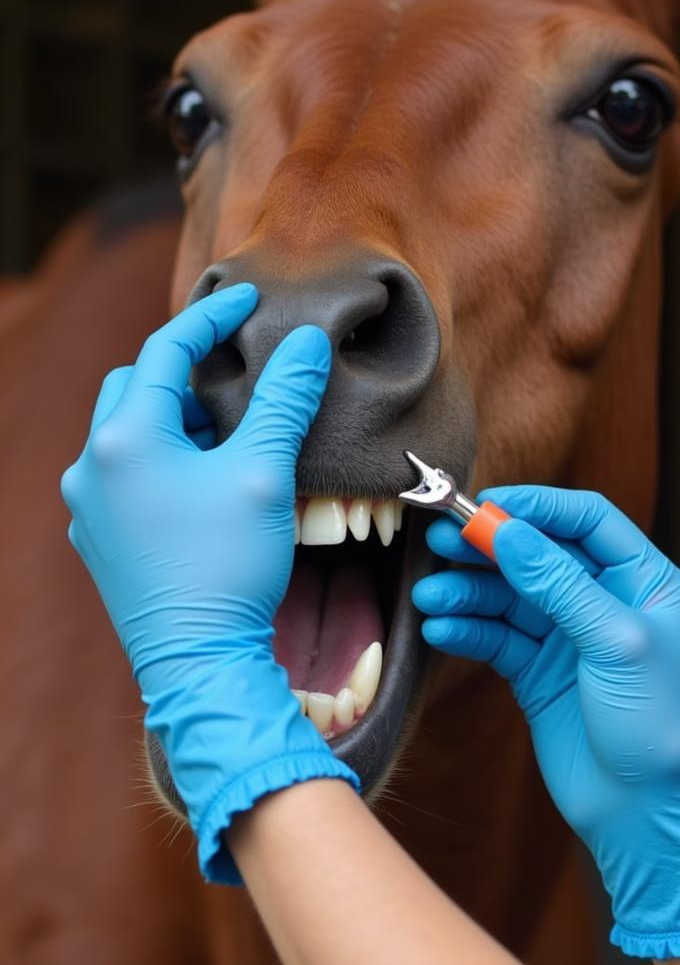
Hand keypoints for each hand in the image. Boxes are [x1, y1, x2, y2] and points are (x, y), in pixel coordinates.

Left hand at [61, 284, 357, 883]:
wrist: (199, 663)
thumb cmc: (229, 566)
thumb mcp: (264, 473)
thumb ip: (283, 400)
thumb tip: (306, 342)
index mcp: (125, 438)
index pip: (165, 351)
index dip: (210, 320)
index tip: (248, 301)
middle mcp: (92, 466)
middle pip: (135, 387)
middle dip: (183, 371)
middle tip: (234, 372)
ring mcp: (89, 508)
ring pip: (128, 434)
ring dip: (173, 419)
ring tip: (225, 430)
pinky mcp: (100, 541)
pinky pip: (125, 476)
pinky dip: (162, 460)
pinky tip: (201, 481)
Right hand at [412, 487, 679, 957]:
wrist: (647, 816)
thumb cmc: (658, 727)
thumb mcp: (616, 642)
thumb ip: (560, 584)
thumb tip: (508, 532)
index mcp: (645, 581)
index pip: (587, 520)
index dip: (538, 507)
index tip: (487, 504)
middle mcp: (606, 601)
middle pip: (539, 554)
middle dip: (490, 546)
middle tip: (441, 540)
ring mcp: (570, 638)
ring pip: (511, 597)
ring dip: (469, 592)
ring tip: (430, 596)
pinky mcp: (539, 672)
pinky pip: (498, 638)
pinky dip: (469, 631)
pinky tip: (440, 630)